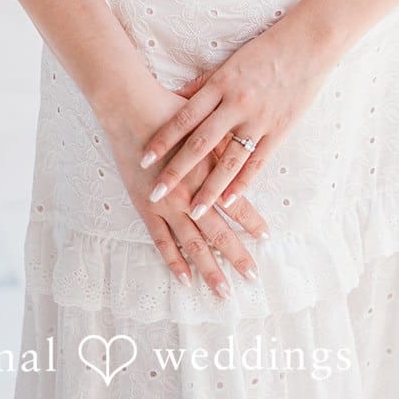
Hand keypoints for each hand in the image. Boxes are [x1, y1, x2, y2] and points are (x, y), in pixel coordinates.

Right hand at [102, 81, 268, 298]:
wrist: (132, 107)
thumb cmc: (171, 108)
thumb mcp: (206, 123)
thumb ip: (224, 144)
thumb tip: (245, 152)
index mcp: (209, 171)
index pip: (237, 204)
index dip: (252, 221)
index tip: (267, 236)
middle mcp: (191, 193)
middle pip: (219, 232)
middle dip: (237, 255)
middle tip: (252, 276)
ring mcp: (167, 204)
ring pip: (193, 245)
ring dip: (209, 268)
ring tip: (223, 290)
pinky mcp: (146, 207)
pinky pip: (162, 241)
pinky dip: (174, 261)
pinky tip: (186, 279)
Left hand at [137, 17, 338, 214]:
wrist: (308, 43)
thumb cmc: (265, 50)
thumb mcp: (229, 63)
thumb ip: (203, 85)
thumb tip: (175, 100)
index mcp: (221, 84)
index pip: (185, 117)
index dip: (163, 139)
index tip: (144, 159)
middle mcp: (237, 104)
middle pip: (200, 143)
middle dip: (177, 170)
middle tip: (157, 193)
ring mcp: (258, 119)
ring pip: (228, 161)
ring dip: (209, 189)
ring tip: (193, 212)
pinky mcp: (278, 130)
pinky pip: (257, 163)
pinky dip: (242, 184)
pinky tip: (228, 201)